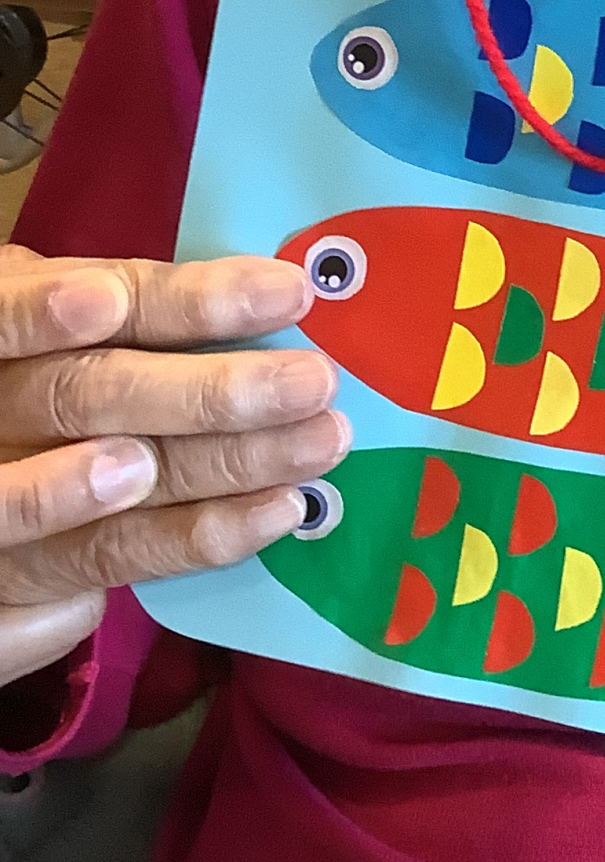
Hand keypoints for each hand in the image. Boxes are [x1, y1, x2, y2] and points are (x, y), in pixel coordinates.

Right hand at [0, 244, 347, 690]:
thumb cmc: (39, 379)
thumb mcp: (64, 321)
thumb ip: (145, 307)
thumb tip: (278, 289)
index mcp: (8, 331)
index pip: (103, 304)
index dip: (183, 300)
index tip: (280, 293)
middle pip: (94, 394)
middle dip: (213, 390)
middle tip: (315, 382)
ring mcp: (2, 490)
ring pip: (115, 480)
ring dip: (226, 462)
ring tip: (310, 447)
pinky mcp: (19, 571)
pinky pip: (116, 555)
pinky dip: (202, 535)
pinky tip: (280, 510)